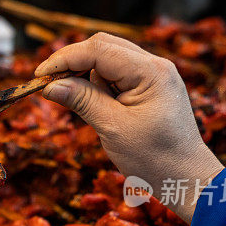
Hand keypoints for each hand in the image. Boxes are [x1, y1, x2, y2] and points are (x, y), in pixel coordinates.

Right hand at [35, 32, 222, 222]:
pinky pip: (117, 75)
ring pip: (108, 59)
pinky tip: (91, 103)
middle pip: (103, 46)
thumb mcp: (112, 128)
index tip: (40, 76)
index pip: (99, 50)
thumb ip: (82, 101)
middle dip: (73, 62)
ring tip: (73, 100)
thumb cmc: (154, 158)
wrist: (185, 178)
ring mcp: (154, 75)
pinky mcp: (149, 87)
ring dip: (85, 75)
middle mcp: (155, 66)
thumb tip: (50, 86)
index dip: (65, 59)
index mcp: (150, 72)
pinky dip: (97, 84)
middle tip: (49, 84)